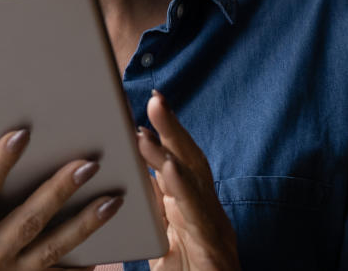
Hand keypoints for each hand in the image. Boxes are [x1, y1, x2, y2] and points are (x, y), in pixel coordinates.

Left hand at [137, 91, 239, 270]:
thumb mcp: (164, 239)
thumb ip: (154, 210)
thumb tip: (134, 177)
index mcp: (193, 208)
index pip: (180, 162)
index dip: (167, 134)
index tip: (150, 106)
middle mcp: (206, 212)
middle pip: (190, 162)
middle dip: (174, 129)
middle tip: (155, 99)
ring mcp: (213, 228)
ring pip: (195, 181)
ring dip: (173, 151)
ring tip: (149, 129)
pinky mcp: (212, 247)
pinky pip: (198, 214)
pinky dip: (184, 188)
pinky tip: (170, 170)